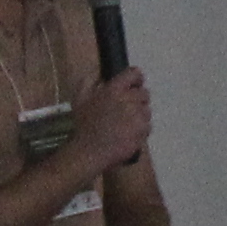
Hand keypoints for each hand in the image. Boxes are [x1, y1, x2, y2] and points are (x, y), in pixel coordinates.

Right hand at [67, 65, 153, 179]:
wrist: (87, 151)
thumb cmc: (82, 125)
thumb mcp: (79, 99)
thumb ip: (88, 81)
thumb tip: (100, 73)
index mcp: (114, 89)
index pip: (135, 74)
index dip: (135, 79)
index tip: (133, 85)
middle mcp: (129, 100)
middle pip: (144, 93)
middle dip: (137, 100)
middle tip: (126, 110)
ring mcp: (138, 116)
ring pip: (147, 111)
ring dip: (139, 116)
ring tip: (126, 124)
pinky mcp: (142, 131)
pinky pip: (147, 127)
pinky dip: (140, 130)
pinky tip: (128, 135)